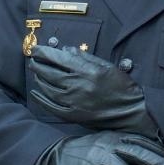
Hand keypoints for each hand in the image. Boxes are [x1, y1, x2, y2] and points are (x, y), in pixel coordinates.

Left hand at [30, 45, 157, 138]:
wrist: (131, 112)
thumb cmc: (121, 86)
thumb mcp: (106, 66)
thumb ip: (85, 57)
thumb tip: (66, 50)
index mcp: (88, 71)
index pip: (60, 58)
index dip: (45, 52)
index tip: (35, 48)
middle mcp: (79, 86)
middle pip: (51, 73)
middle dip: (38, 65)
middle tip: (32, 59)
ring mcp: (75, 102)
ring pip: (49, 89)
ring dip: (39, 79)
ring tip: (35, 73)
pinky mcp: (74, 116)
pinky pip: (52, 107)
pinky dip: (42, 99)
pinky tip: (35, 93)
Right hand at [38, 131, 163, 164]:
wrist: (57, 159)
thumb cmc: (87, 156)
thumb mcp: (107, 150)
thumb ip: (127, 157)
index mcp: (113, 136)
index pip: (138, 141)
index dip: (155, 149)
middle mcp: (106, 144)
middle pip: (134, 151)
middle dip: (153, 160)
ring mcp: (96, 157)